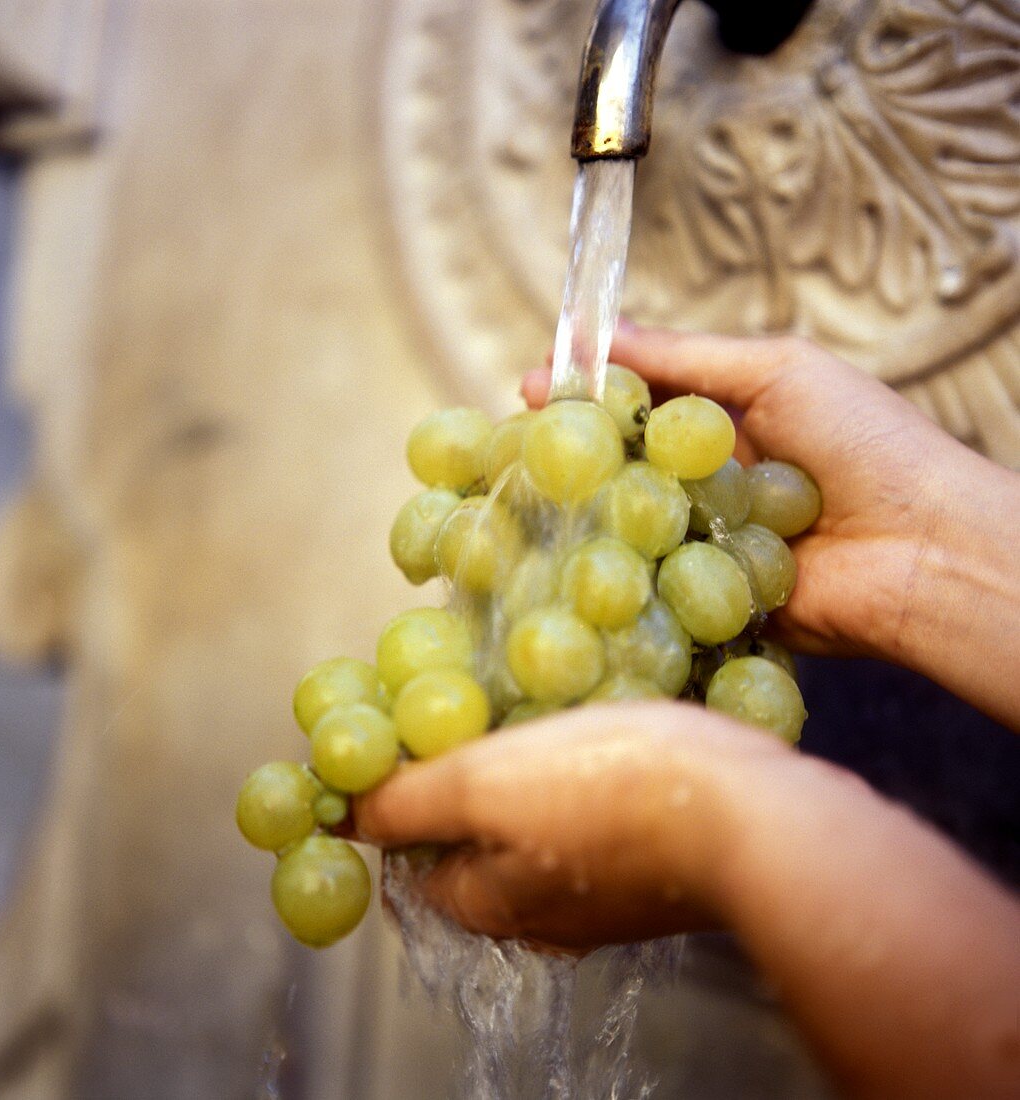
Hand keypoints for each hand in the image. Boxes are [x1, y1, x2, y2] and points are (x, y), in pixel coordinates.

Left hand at [357, 701, 783, 947]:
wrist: (757, 815)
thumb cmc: (615, 791)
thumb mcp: (487, 785)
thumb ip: (411, 802)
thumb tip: (350, 814)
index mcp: (491, 901)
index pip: (413, 854)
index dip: (400, 792)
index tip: (412, 735)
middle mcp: (543, 914)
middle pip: (476, 843)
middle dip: (467, 780)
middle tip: (476, 711)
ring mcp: (605, 896)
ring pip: (537, 829)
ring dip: (527, 775)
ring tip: (537, 712)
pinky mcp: (657, 869)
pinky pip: (594, 822)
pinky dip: (581, 781)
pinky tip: (599, 737)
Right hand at [526, 328, 1019, 726]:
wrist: (922, 553)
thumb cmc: (866, 446)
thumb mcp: (778, 371)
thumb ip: (688, 357)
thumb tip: (605, 330)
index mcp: (731, 424)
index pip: (642, 401)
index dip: (590, 390)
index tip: (537, 383)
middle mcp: (710, 482)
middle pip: (625, 462)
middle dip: (574, 449)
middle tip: (519, 439)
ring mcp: (704, 540)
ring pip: (628, 519)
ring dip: (586, 505)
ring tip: (530, 491)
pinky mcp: (705, 597)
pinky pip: (649, 576)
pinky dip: (616, 565)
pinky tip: (572, 551)